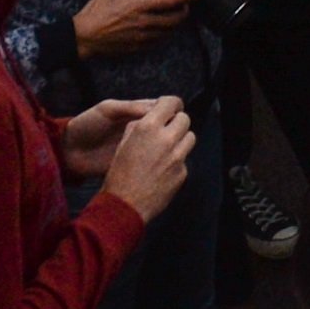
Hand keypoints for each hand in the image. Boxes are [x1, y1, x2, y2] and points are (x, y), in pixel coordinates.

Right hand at [71, 0, 199, 55]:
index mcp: (140, 5)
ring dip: (175, 25)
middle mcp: (145, 22)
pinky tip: (161, 31)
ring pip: (168, 32)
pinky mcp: (137, 47)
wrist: (83, 37)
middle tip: (186, 6)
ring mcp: (142, 37)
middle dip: (184, 12)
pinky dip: (163, 35)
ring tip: (176, 17)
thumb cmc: (95, 13)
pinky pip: (157, 42)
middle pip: (174, 19)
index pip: (170, 1)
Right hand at [96, 95, 196, 220]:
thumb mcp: (123, 143)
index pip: (171, 102)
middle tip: (167, 130)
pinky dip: (177, 161)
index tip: (170, 108)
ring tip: (167, 149)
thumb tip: (151, 118)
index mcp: (148, 127)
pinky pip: (184, 159)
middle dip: (176, 122)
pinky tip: (163, 169)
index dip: (171, 104)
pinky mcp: (182, 173)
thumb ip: (139, 126)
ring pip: (190, 137)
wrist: (124, 206)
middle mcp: (166, 139)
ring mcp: (177, 157)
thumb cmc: (119, 174)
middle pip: (185, 119)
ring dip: (180, 139)